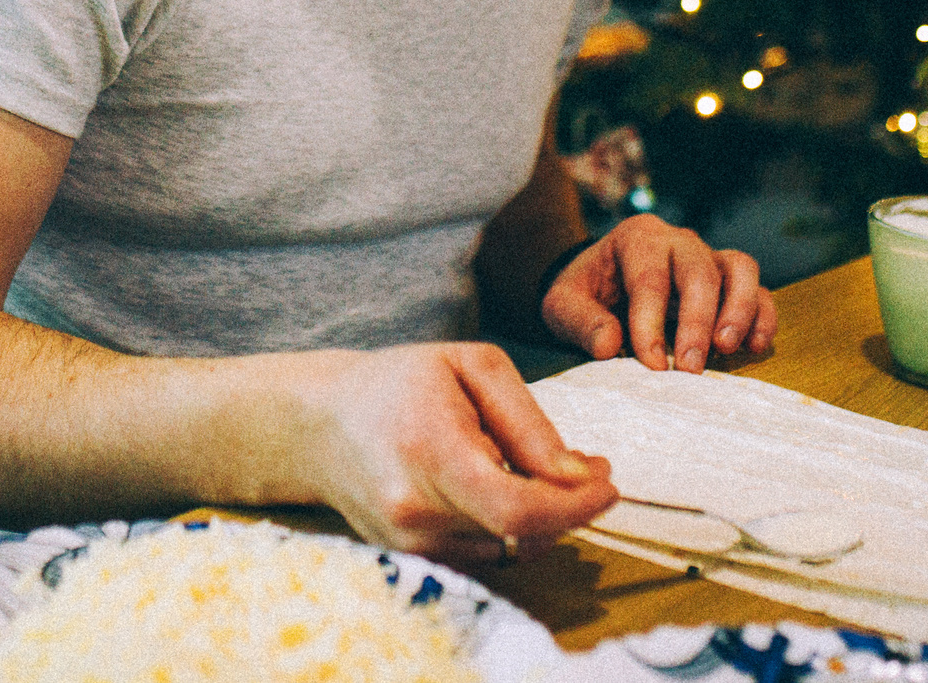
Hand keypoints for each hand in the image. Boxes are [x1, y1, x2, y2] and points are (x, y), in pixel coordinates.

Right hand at [296, 343, 615, 565]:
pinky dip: (509, 526)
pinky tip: (503, 486)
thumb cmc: (399, 383)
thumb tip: (578, 477)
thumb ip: (528, 422)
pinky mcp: (411, 559)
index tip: (609, 483)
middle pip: (522, 533)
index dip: (576, 506)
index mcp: (430, 451)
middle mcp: (415, 511)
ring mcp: (409, 544)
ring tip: (538, 468)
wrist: (318, 425)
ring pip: (509, 547)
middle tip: (590, 468)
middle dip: (570, 505)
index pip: (519, 508)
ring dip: (541, 516)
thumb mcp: (470, 367)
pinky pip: (485, 552)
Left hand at [541, 214, 776, 373]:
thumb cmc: (584, 293)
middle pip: (699, 270)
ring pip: (740, 269)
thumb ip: (580, 322)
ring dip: (739, 310)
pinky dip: (762, 317)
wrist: (600, 284)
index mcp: (636, 239)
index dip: (651, 321)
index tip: (652, 363)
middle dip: (697, 321)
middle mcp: (677, 242)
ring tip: (726, 349)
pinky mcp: (729, 282)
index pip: (649, 276)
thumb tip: (608, 346)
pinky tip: (754, 347)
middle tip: (690, 367)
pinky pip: (758, 290)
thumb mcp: (561, 305)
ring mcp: (708, 259)